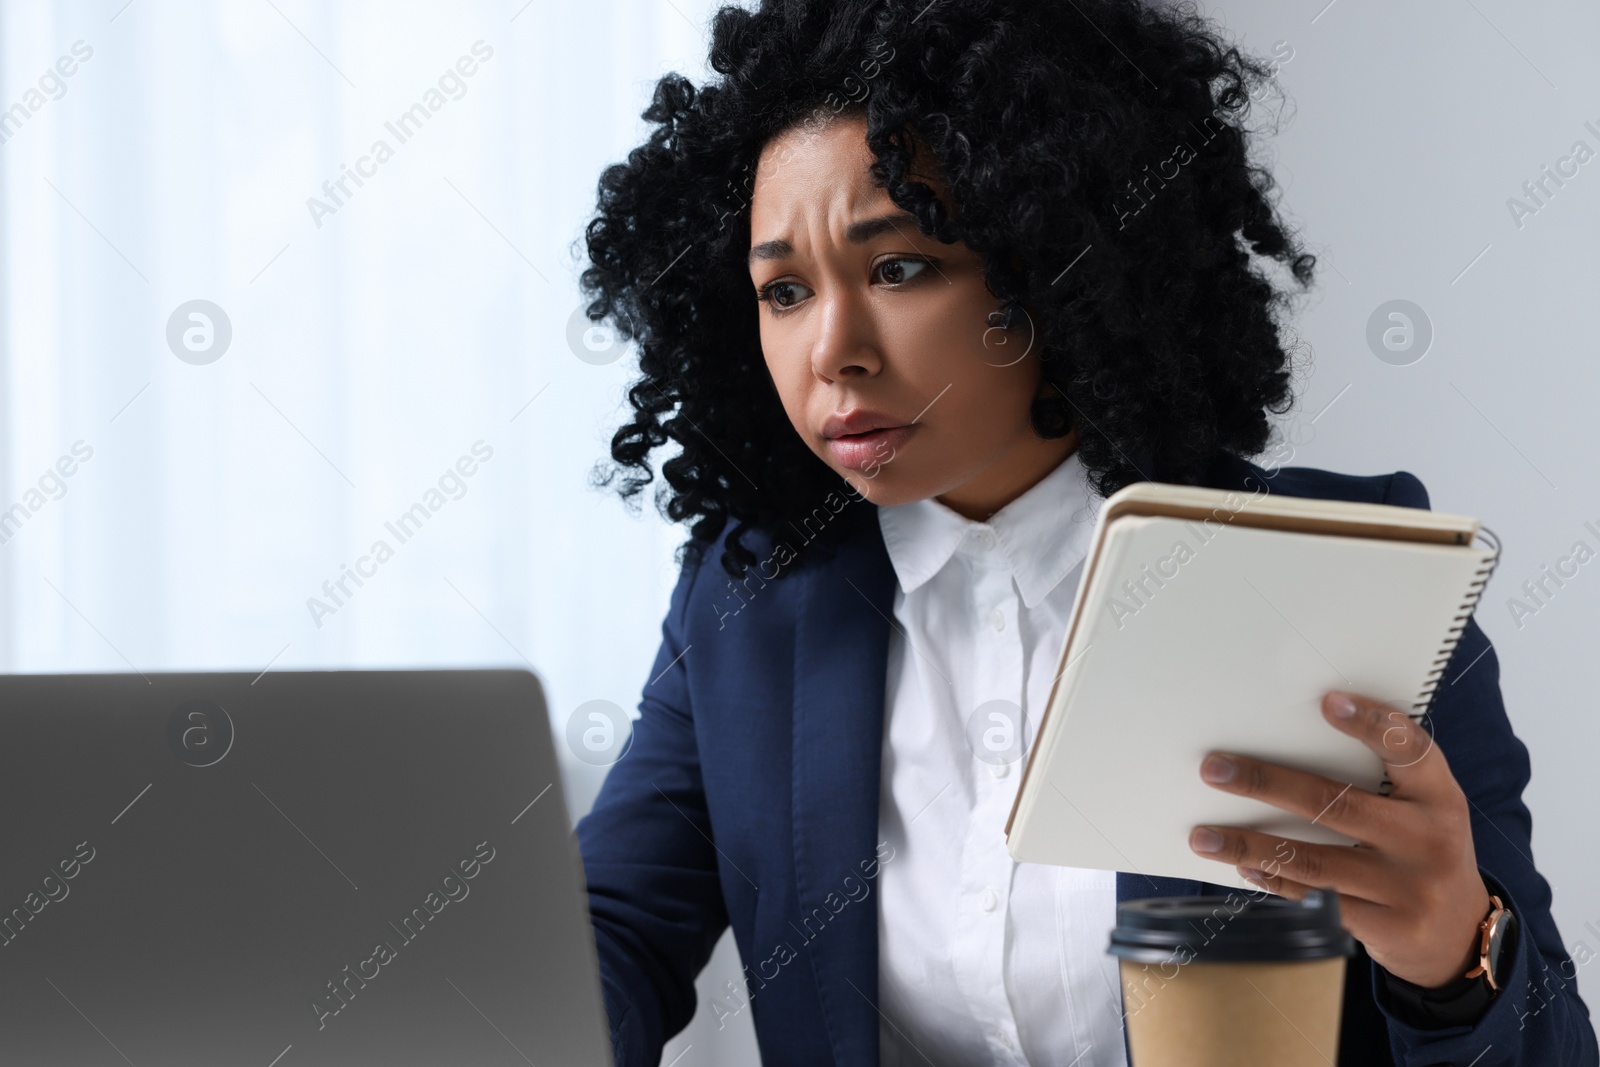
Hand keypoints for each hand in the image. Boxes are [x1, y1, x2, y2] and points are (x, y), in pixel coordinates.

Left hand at [1187, 690, 1491, 988]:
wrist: (1461, 935)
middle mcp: (1427, 840)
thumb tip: (1287, 741)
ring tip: (1203, 835)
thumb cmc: (1422, 850)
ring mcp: (1408, 888)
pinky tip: (1243, 866)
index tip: (1326, 702)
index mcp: (1439, 797)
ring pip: (1315, 860)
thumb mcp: (1423, 810)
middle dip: (1267, 782)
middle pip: (1337, 804)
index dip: (1371, 724)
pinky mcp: (1387, 927)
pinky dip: (1275, 879)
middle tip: (1215, 768)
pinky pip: (1317, 899)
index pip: (1410, 751)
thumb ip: (1380, 779)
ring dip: (1251, 844)